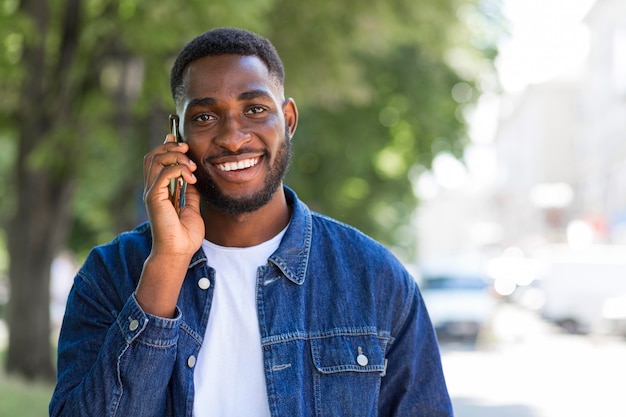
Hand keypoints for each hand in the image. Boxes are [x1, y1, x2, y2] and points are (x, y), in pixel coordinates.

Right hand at [142, 133, 202, 255]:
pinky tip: (191, 179)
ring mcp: (152, 192)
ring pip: (156, 160)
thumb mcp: (192, 208)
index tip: (180, 140)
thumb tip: (193, 178)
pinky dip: (179, 169)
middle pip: (153, 156)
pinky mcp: (154, 197)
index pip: (157, 160)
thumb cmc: (184, 235)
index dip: (166, 146)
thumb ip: (190, 192)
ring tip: (191, 166)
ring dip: (176, 156)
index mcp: (160, 190)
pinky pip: (164, 173)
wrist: (179, 251)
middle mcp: (153, 188)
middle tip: (187, 149)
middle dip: (170, 147)